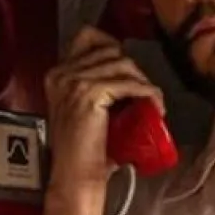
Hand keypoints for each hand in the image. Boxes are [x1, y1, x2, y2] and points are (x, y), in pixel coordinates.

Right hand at [42, 25, 165, 195]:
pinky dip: (149, 94)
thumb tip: (129, 75)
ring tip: (153, 102)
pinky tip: (156, 108)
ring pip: (123, 64)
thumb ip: (97, 87)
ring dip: (144, 83)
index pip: (87, 36)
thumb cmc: (86, 151)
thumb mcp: (86, 110)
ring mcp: (74, 82)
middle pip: (111, 50)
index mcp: (57, 74)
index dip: (114, 47)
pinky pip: (130, 84)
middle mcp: (62, 73)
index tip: (131, 69)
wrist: (76, 177)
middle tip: (145, 93)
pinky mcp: (90, 94)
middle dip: (134, 70)